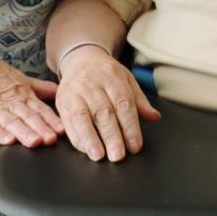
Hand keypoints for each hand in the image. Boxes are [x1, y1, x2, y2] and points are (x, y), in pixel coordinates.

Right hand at [0, 52, 63, 146]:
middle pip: (27, 117)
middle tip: (52, 139)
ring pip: (11, 122)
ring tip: (35, 141)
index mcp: (21, 94)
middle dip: (41, 129)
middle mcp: (9, 101)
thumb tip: (61, 94)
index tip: (62, 131)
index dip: (51, 120)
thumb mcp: (20, 78)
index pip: (40, 109)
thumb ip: (40, 88)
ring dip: (24, 132)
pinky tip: (7, 140)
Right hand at [56, 46, 159, 161]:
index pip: (123, 103)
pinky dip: (77, 138)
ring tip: (99, 156)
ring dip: (90, 139)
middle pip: (103, 112)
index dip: (130, 126)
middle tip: (118, 155)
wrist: (81, 60)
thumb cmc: (106, 74)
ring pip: (82, 117)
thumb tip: (155, 117)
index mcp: (112, 76)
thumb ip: (139, 101)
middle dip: (111, 136)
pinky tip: (85, 149)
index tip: (135, 145)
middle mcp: (92, 83)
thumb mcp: (127, 80)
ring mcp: (74, 92)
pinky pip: (68, 121)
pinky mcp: (62, 102)